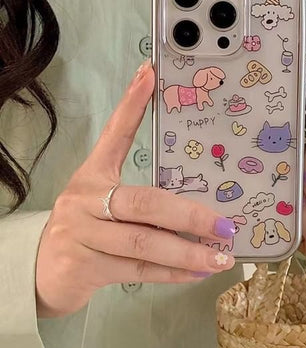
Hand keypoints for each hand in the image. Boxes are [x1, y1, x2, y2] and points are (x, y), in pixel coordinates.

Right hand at [36, 61, 235, 318]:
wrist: (39, 271)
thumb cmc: (86, 229)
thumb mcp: (105, 203)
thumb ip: (143, 199)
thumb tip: (194, 197)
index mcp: (93, 176)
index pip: (115, 134)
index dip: (131, 105)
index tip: (150, 75)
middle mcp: (86, 201)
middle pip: (144, 202)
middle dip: (190, 215)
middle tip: (225, 226)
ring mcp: (83, 235)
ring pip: (144, 242)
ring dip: (188, 251)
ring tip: (222, 255)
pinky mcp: (85, 268)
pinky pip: (139, 269)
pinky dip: (173, 272)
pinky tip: (200, 271)